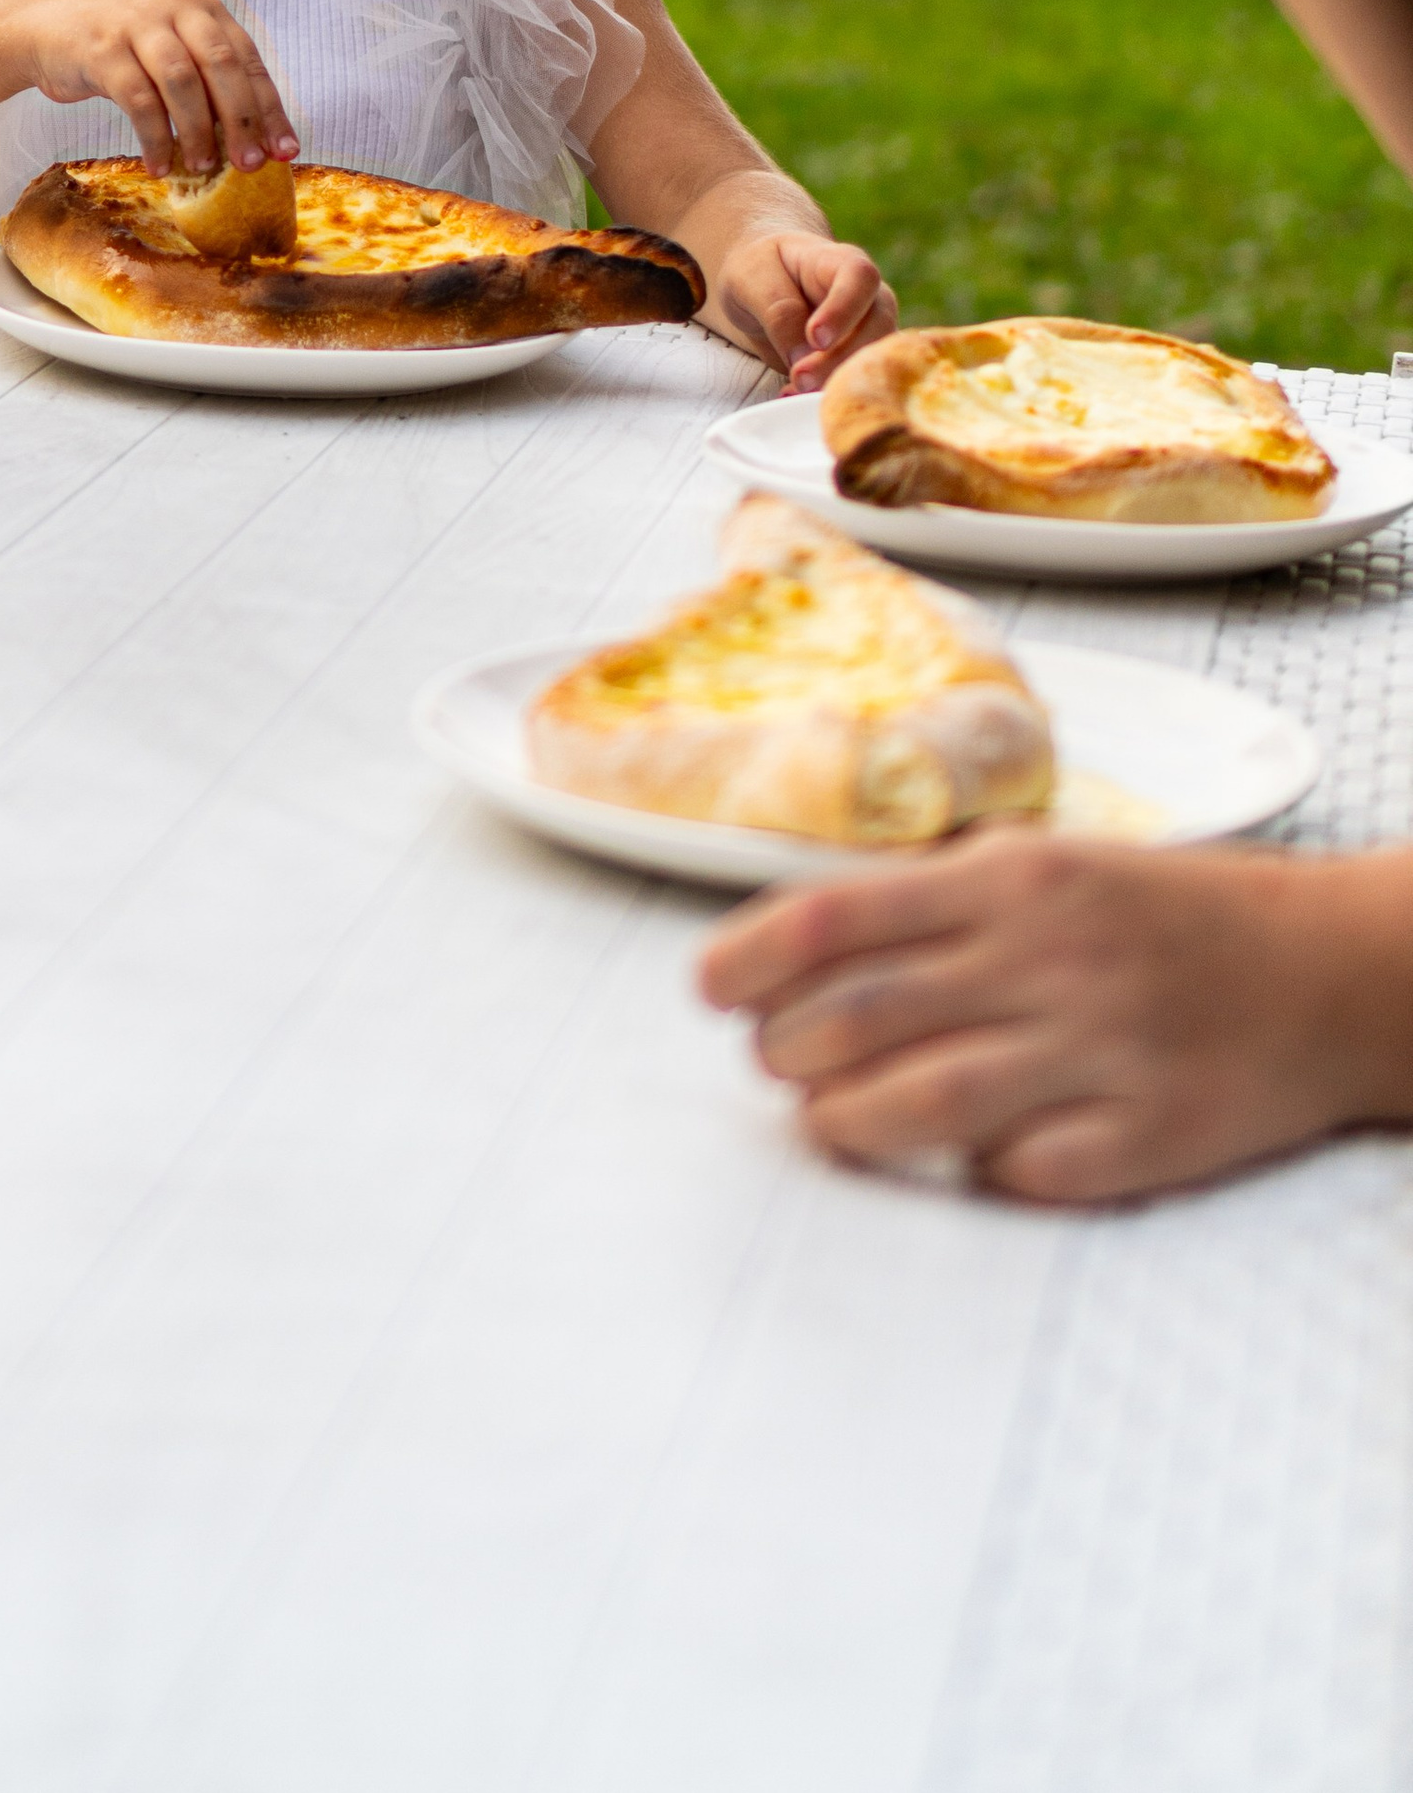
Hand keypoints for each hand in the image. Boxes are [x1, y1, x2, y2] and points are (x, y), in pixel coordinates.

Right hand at [17, 0, 296, 174]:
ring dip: (197, 131)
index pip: (247, 59)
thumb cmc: (120, 50)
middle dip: (241, 120)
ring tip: (204, 168)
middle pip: (220, 65)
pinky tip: (160, 165)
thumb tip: (251, 142)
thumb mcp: (170, 51)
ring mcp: (136, 24)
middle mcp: (173, 8)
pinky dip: (155, 138)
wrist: (46, 31)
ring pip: (181, 81)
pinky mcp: (101, 48)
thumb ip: (206, 82)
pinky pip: (138, 99)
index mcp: (202, 10)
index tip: (285, 151)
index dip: (269, 108)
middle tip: (249, 165)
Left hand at [698, 828, 1412, 1204]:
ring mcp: (1095, 1051)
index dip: (748, 958)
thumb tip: (803, 944)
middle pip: (857, 1017)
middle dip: (785, 1049)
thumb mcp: (1048, 863)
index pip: (833, 916)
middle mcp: (1044, 959)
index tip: (705, 990)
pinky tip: (962, 1157)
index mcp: (1008, 880)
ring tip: (825, 1119)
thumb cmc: (1166, 916)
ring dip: (846, 1120)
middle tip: (771, 1060)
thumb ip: (935, 900)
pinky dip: (973, 1170)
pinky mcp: (1144, 1136)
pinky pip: (1021, 1170)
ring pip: (918, 1102)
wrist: (1327, 971)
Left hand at [713, 231, 894, 387]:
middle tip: (800, 378)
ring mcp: (867, 330)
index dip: (844, 310)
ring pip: (874, 359)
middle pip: (876, 326)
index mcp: (841, 263)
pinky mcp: (856, 360)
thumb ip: (778, 311)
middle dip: (839, 358)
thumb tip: (802, 357)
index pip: (860, 278)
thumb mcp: (753, 278)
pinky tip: (793, 397)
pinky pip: (856, 380)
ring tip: (794, 391)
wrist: (758, 287)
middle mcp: (866, 297)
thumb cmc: (759, 272)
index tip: (815, 338)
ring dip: (836, 381)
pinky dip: (826, 393)